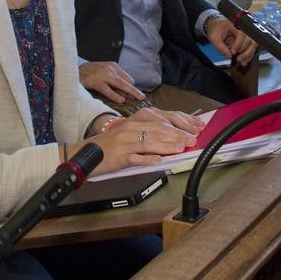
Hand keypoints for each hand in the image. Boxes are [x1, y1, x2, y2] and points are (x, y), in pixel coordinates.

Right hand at [74, 109, 201, 172]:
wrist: (86, 152)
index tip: (194, 128)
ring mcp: (124, 142)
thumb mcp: (130, 133)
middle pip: (158, 130)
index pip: (161, 119)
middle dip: (177, 135)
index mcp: (135, 120)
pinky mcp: (119, 157)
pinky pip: (135, 157)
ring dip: (167, 145)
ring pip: (149, 142)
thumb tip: (173, 136)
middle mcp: (130, 128)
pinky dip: (147, 158)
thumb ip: (149, 132)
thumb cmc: (111, 144)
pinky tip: (158, 160)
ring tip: (180, 148)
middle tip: (192, 140)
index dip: (179, 124)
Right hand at [79, 61, 143, 104]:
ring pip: (119, 84)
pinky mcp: (94, 81)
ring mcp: (102, 74)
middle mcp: (109, 69)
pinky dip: (114, 95)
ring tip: (136, 98)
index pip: (126, 77)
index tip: (136, 95)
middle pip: (125, 81)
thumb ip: (113, 82)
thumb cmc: (90, 73)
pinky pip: (107, 89)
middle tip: (142, 97)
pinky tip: (120, 100)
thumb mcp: (103, 73)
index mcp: (112, 66)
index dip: (131, 87)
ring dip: (129, 92)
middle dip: (134, 90)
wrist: (72, 70)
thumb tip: (125, 94)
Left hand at [206, 16, 257, 68]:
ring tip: (241, 61)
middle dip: (244, 51)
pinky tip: (243, 62)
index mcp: (235, 26)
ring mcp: (245, 36)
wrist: (216, 27)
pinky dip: (248, 56)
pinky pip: (251, 49)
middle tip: (237, 58)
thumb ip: (220, 46)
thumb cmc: (215, 29)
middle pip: (250, 40)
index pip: (241, 34)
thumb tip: (229, 55)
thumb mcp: (214, 37)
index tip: (232, 51)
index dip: (238, 44)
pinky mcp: (245, 42)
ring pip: (253, 45)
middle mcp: (242, 30)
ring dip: (248, 54)